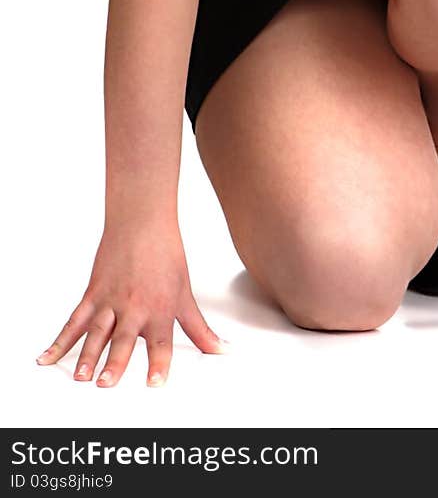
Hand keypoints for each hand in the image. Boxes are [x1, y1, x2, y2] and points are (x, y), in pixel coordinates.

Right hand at [35, 217, 227, 386]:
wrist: (142, 222)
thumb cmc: (166, 256)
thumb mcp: (185, 295)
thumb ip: (199, 329)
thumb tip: (220, 350)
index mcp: (159, 309)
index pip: (161, 343)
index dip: (159, 364)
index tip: (154, 383)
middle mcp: (134, 307)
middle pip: (124, 339)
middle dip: (115, 362)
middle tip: (106, 383)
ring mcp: (111, 301)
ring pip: (97, 332)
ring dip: (88, 355)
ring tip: (82, 376)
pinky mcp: (93, 294)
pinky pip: (75, 320)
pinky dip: (60, 341)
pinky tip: (48, 357)